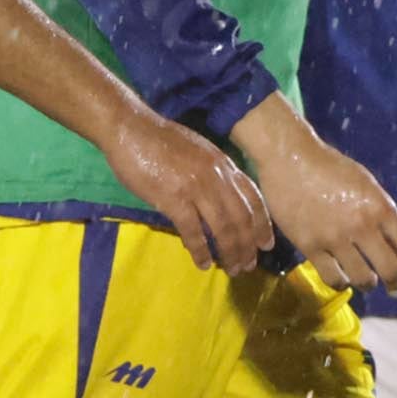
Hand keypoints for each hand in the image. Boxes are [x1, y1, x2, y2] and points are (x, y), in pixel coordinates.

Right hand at [102, 108, 272, 273]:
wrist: (130, 128)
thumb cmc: (159, 139)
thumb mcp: (198, 151)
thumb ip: (212, 173)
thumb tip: (220, 197)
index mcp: (223, 164)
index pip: (253, 198)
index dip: (262, 224)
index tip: (266, 243)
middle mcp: (216, 176)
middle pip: (241, 217)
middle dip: (247, 245)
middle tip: (248, 265)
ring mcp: (197, 187)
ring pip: (223, 227)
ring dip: (229, 252)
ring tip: (231, 268)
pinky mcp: (174, 198)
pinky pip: (193, 231)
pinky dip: (200, 250)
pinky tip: (203, 264)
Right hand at [229, 95, 396, 294]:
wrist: (291, 158)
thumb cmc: (331, 167)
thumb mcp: (367, 184)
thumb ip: (382, 212)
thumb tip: (394, 242)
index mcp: (380, 207)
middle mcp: (361, 226)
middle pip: (391, 270)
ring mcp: (334, 238)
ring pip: (363, 279)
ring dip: (369, 284)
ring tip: (367, 281)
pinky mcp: (310, 247)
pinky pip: (333, 278)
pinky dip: (341, 282)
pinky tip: (342, 277)